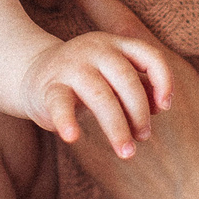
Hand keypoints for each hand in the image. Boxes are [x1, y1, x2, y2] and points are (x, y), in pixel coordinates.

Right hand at [23, 28, 175, 157]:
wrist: (33, 72)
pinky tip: (73, 138)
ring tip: (126, 153)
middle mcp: (95, 50)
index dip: (163, 80)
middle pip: (126, 79)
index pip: (148, 55)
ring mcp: (70, 66)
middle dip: (139, 112)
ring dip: (117, 127)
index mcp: (115, 45)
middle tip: (142, 138)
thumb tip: (160, 106)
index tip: (164, 107)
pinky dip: (67, 121)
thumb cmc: (86, 79)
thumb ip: (139, 87)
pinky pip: (60, 105)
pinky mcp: (49, 87)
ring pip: (100, 96)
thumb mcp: (113, 77)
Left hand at [57, 0, 198, 198]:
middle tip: (53, 9)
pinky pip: (73, 131)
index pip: (125, 33)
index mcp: (168, 83)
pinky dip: (67, 117)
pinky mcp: (96, 168)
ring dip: (67, 79)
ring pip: (77, 95)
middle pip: (93, 59)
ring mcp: (108, 135)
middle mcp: (131, 103)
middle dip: (77, 36)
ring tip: (50, 63)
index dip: (99, 3)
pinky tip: (59, 113)